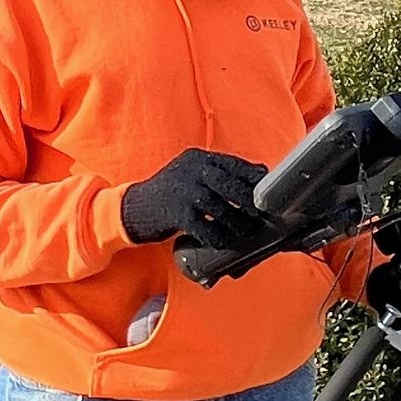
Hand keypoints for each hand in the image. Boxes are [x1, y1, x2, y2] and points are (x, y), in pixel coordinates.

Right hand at [121, 148, 266, 247]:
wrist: (132, 208)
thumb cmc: (169, 193)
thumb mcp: (190, 174)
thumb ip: (217, 173)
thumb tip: (258, 175)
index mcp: (198, 157)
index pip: (235, 165)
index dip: (254, 180)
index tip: (268, 193)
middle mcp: (192, 170)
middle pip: (232, 186)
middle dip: (250, 202)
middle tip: (262, 216)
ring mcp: (184, 191)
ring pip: (222, 209)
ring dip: (238, 224)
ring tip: (248, 232)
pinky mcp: (177, 213)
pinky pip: (206, 227)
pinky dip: (219, 237)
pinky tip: (226, 242)